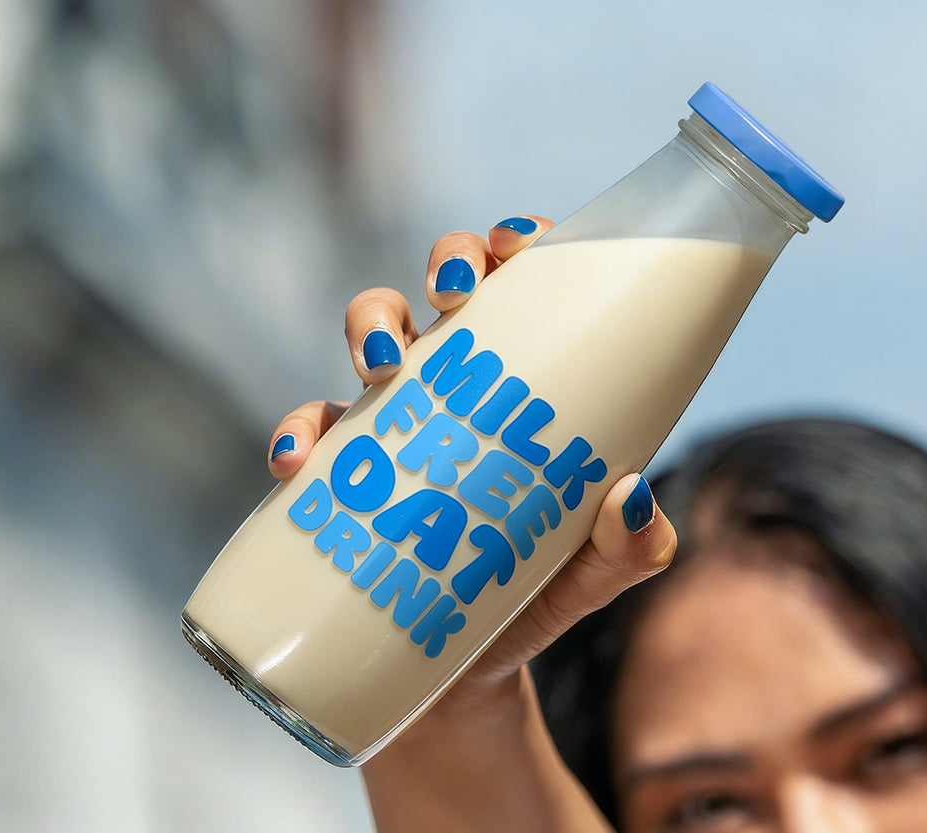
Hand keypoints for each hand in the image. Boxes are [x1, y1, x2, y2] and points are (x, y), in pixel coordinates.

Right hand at [266, 215, 677, 710]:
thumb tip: (629, 494)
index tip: (522, 246)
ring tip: (378, 365)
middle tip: (454, 295)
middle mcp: (461, 383)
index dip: (522, 241)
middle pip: (448, 282)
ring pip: (373, 328)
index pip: (532, 286)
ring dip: (369, 322)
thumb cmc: (532, 598)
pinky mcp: (343, 468)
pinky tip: (297, 461)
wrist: (457, 672)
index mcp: (529, 384)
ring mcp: (397, 418)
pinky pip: (311, 425)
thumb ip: (629, 548)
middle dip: (447, 262)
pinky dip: (297, 430)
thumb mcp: (591, 577)